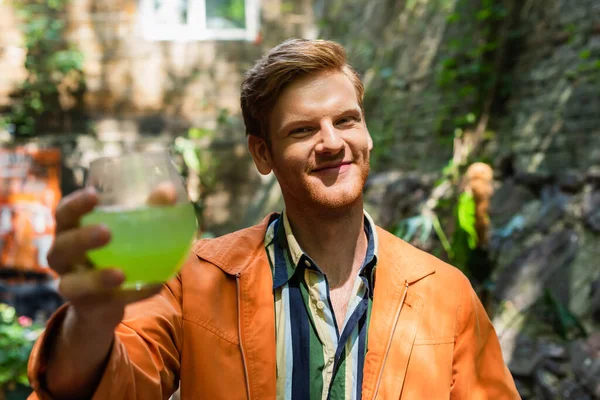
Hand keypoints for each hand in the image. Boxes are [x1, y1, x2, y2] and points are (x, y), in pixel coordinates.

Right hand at [48, 183, 176, 328]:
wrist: (104, 303)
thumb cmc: (114, 254)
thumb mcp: (127, 232)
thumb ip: (147, 211)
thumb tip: (170, 191)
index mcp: (69, 233)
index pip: (63, 214)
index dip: (75, 204)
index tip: (94, 195)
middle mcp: (63, 259)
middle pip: (62, 247)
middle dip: (81, 239)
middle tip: (106, 232)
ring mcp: (71, 285)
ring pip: (72, 284)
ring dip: (96, 279)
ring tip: (119, 274)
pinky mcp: (88, 308)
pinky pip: (108, 303)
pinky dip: (133, 295)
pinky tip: (154, 286)